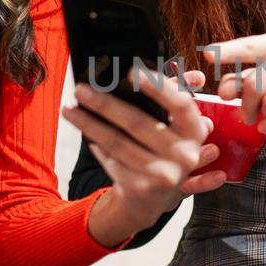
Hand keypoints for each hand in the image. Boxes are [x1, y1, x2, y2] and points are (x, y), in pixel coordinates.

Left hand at [65, 67, 226, 240]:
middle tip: (81, 90)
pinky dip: (96, 146)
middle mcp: (184, 155)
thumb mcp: (174, 129)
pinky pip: (111, 161)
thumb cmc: (162, 150)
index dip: (158, 88)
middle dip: (104, 104)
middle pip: (137, 123)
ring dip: (89, 124)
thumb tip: (139, 69)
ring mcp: (163, 175)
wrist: (155, 197)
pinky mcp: (141, 188)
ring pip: (117, 143)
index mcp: (195, 132)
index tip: (132, 72)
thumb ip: (165, 99)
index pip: (180, 105)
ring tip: (70, 110)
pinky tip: (86, 134)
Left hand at [205, 31, 265, 154]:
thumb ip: (240, 82)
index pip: (250, 47)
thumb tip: (224, 91)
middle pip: (256, 82)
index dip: (228, 52)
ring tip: (263, 118)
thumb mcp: (261, 84)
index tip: (207, 56)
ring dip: (262, 116)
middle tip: (245, 115)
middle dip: (246, 104)